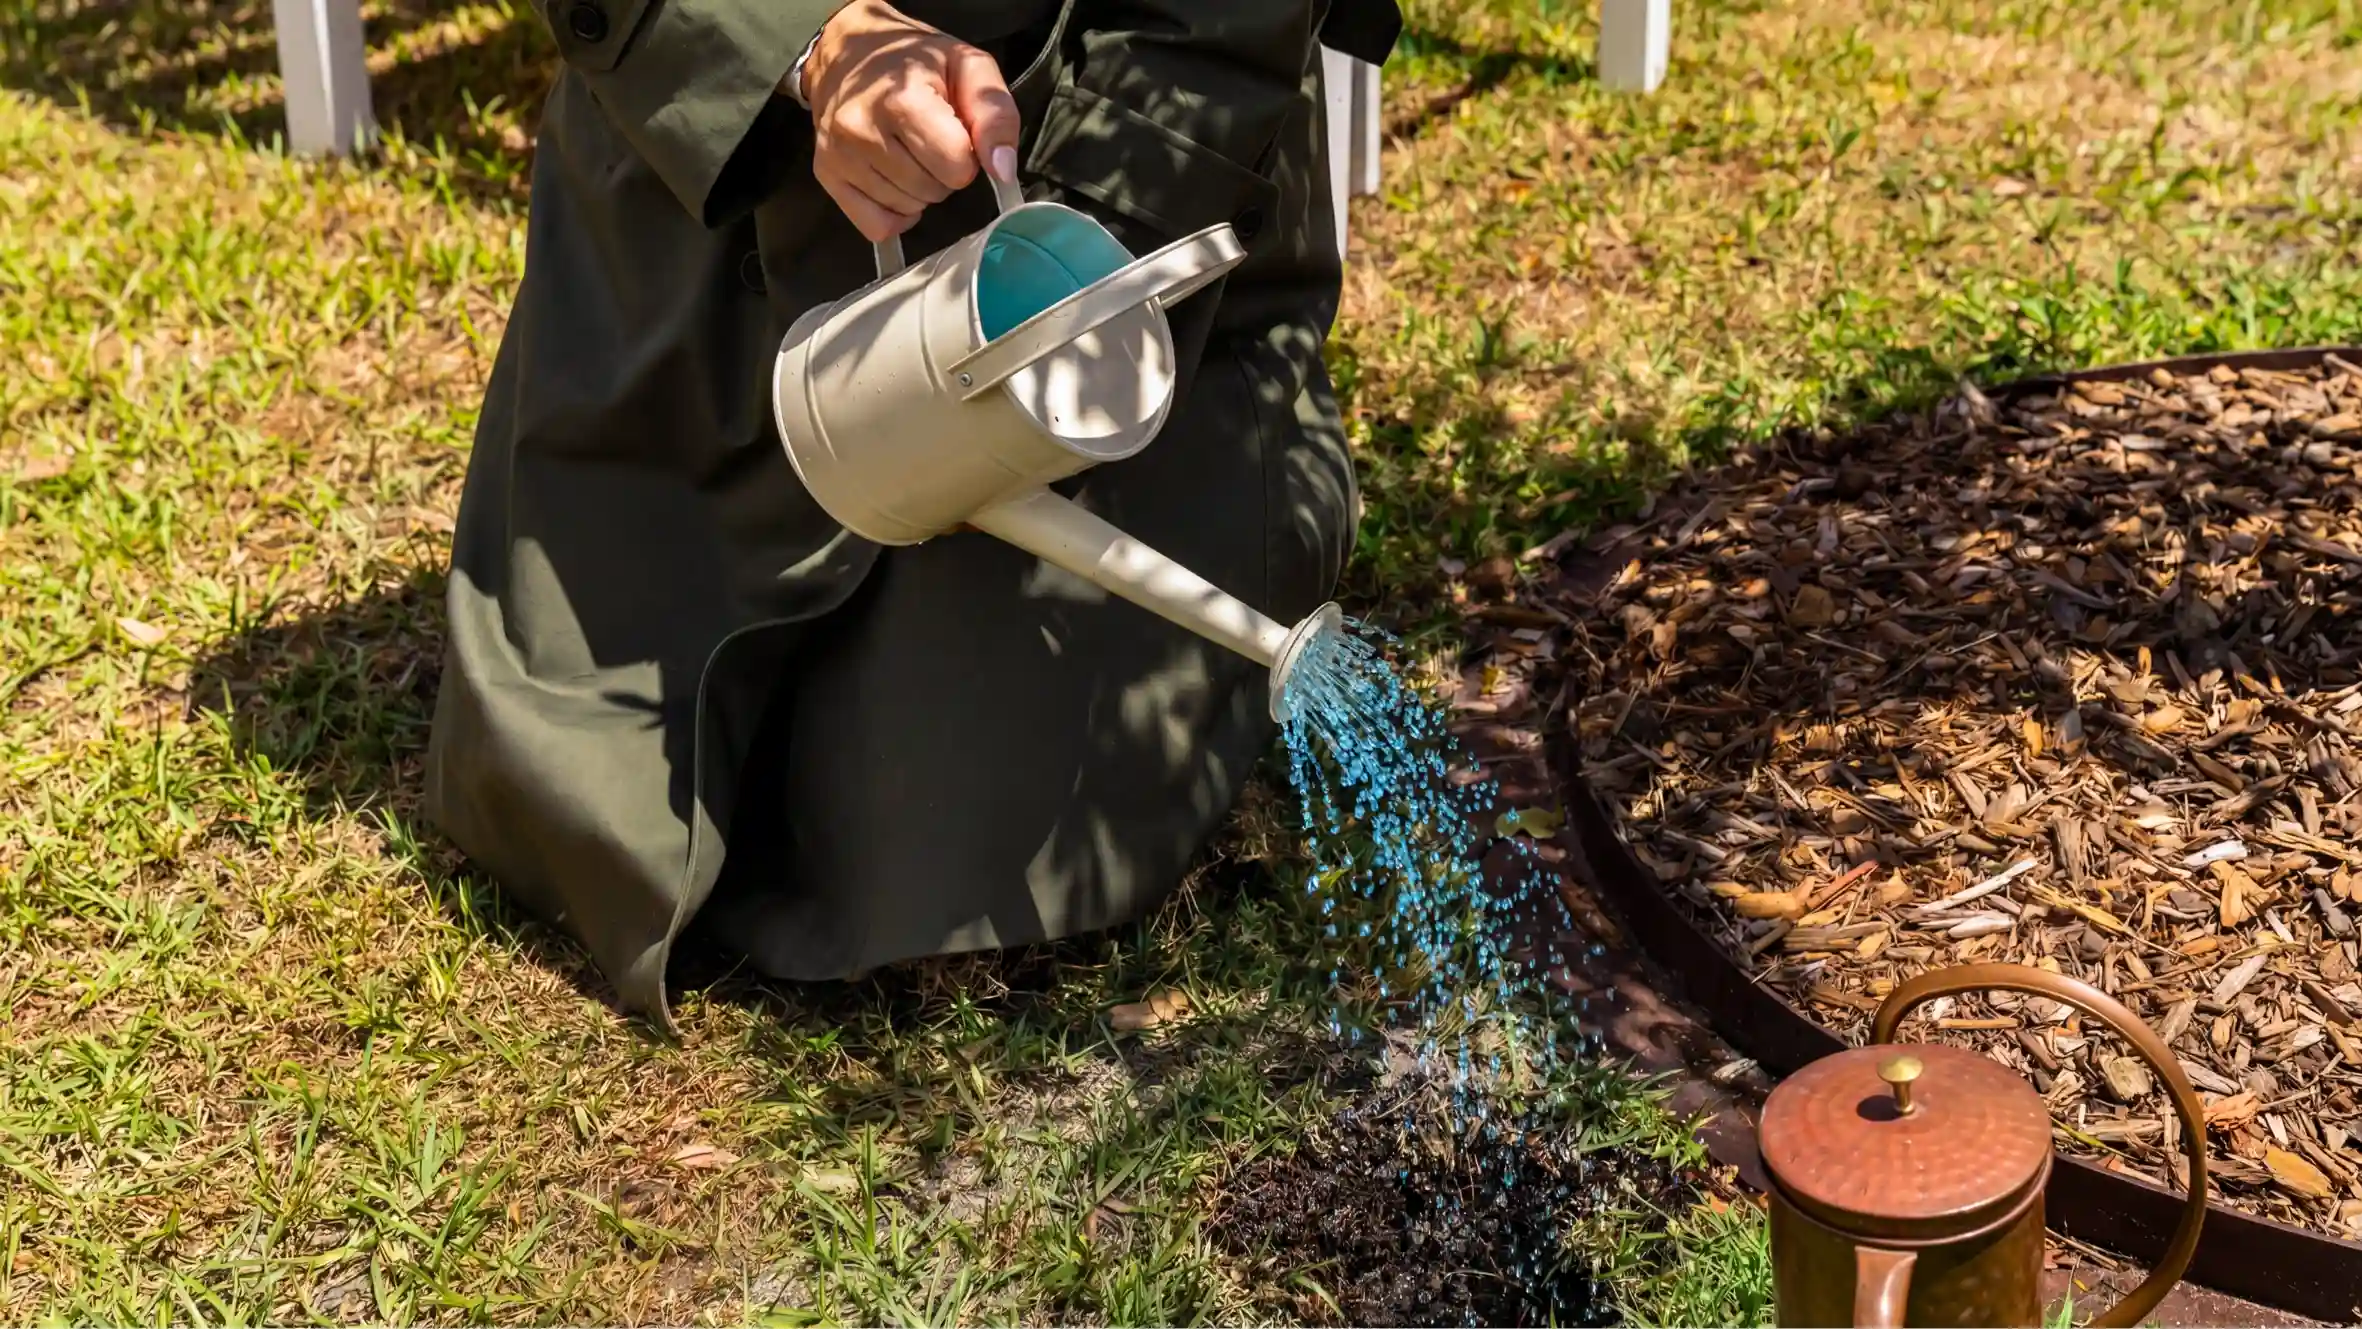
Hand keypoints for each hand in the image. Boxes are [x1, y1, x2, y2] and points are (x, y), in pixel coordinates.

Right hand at [803, 0, 1020, 242]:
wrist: (846, 52)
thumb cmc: (915, 61)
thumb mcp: (968, 67)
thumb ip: (995, 114)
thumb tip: (1003, 170)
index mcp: (902, 99)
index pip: (956, 165)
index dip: (967, 155)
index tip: (955, 132)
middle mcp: (863, 129)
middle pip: (933, 190)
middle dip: (942, 172)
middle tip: (929, 139)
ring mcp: (839, 155)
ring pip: (907, 208)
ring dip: (918, 190)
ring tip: (908, 151)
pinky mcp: (826, 175)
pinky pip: (877, 227)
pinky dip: (894, 214)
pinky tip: (893, 181)